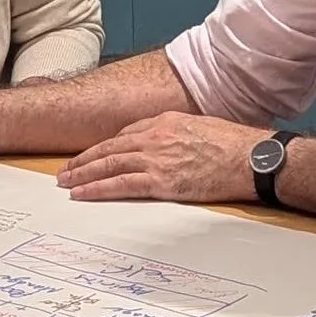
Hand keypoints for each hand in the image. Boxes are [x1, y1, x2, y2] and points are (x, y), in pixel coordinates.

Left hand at [56, 113, 270, 202]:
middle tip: (65, 171)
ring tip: (66, 183)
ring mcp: (156, 158)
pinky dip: (98, 189)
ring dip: (83, 174)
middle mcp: (155, 137)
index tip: (91, 156)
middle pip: (109, 148)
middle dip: (84, 160)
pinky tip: (83, 194)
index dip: (104, 147)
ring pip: (109, 165)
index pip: (125, 135)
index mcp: (164, 122)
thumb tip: (165, 146)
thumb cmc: (233, 144)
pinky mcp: (161, 181)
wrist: (250, 157)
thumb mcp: (199, 127)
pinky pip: (120, 185)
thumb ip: (176, 133)